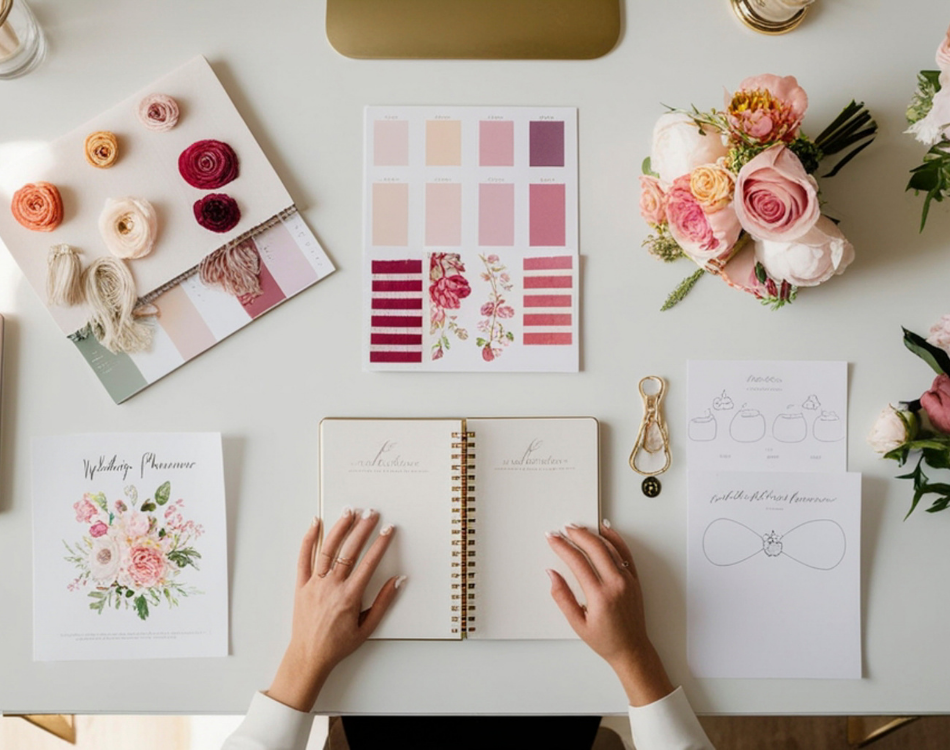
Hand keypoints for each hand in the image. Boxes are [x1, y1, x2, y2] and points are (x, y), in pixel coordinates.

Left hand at [267, 508, 403, 711]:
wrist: (309, 657)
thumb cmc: (338, 645)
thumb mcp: (367, 628)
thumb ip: (383, 602)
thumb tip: (397, 581)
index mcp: (350, 596)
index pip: (369, 562)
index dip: (381, 543)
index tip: (389, 529)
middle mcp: (331, 586)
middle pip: (349, 550)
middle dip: (363, 528)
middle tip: (372, 513)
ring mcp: (314, 584)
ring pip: (327, 549)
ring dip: (340, 528)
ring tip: (349, 512)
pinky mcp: (301, 585)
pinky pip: (303, 558)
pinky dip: (308, 539)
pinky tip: (315, 524)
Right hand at [546, 521, 673, 706]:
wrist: (631, 649)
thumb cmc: (605, 640)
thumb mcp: (577, 623)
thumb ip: (562, 597)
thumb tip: (551, 574)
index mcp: (599, 596)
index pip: (577, 561)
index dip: (562, 546)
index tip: (552, 538)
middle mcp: (615, 584)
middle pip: (594, 548)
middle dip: (576, 534)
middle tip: (564, 529)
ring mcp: (627, 580)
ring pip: (610, 547)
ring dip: (593, 534)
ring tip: (579, 528)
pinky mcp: (634, 579)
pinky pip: (625, 553)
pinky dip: (615, 539)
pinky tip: (606, 530)